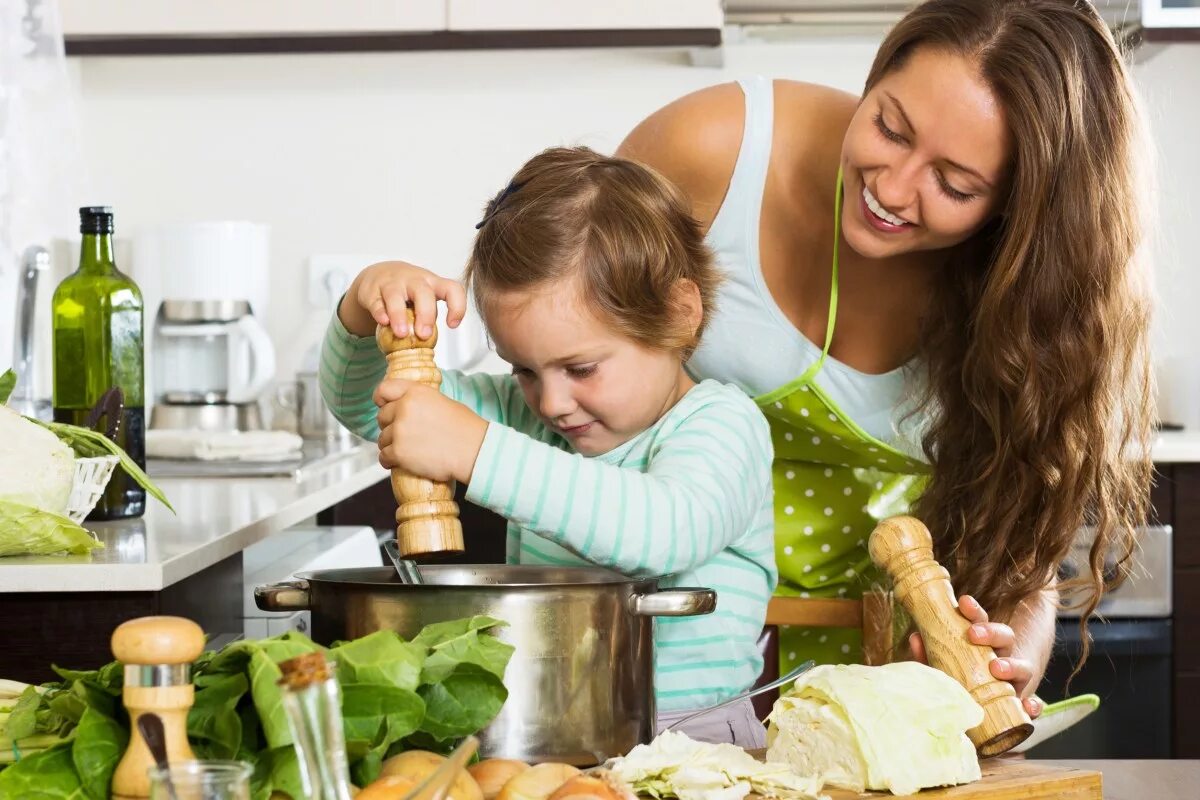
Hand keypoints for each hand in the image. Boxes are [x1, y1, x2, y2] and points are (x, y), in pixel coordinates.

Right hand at [339, 260, 467, 338]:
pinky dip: (379, 312)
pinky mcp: (372, 290)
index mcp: (433, 284)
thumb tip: (429, 349)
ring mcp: (392, 283)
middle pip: (424, 292)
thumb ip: (427, 319)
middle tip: (423, 335)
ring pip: (395, 295)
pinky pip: (376, 301)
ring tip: (401, 334)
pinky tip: (383, 322)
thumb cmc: (408, 293)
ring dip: (399, 315)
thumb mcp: (422, 300)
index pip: (452, 289)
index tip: (452, 325)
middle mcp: (414, 280)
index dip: (457, 306)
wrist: (378, 275)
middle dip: (425, 315)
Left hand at [375, 378, 487, 483]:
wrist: (474, 451)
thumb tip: (406, 407)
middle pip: (382, 417)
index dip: (381, 399)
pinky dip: (391, 461)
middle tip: (406, 435)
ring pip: (382, 439)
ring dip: (392, 445)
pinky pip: (383, 457)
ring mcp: (399, 431)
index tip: (383, 406)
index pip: (383, 389)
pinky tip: (403, 462)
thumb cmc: (465, 429)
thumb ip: (419, 402)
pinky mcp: (398, 452)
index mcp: (415, 393)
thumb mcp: (442, 402)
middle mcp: (404, 408)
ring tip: (409, 450)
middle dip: (391, 426)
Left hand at [909, 594, 1043, 718]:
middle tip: (973, 633)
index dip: (973, 611)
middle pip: (1005, 637)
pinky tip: (1028, 707)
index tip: (963, 602)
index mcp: (985, 642)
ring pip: (1022, 667)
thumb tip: (916, 639)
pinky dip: (1033, 706)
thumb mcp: (947, 659)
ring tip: (997, 668)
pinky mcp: (1022, 703)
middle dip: (991, 632)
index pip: (982, 621)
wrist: (990, 701)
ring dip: (1011, 666)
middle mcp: (1003, 657)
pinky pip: (1033, 704)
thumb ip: (932, 651)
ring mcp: (1015, 680)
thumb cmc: (963, 676)